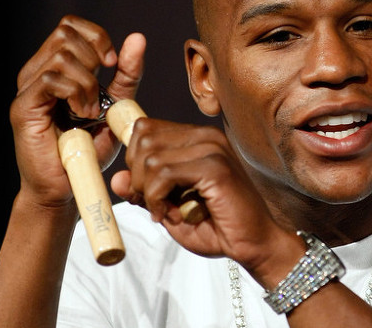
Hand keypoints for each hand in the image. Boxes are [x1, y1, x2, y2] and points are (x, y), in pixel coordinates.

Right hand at [10, 15, 144, 206]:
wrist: (68, 185)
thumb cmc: (89, 148)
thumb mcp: (115, 105)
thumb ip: (126, 75)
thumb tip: (137, 38)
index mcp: (55, 67)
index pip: (70, 25)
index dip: (96, 36)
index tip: (113, 63)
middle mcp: (36, 72)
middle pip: (65, 32)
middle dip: (94, 57)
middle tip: (102, 91)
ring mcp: (27, 88)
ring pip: (62, 56)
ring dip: (88, 83)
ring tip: (91, 111)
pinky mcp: (24, 107)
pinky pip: (52, 80)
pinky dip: (76, 94)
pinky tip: (82, 115)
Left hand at [110, 118, 302, 278]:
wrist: (255, 244)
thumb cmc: (217, 225)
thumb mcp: (170, 207)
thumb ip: (144, 190)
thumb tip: (116, 178)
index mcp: (197, 138)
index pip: (145, 128)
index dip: (134, 159)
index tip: (144, 190)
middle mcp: (205, 136)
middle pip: (143, 138)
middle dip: (137, 176)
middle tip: (154, 203)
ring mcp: (212, 148)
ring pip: (150, 157)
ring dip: (148, 192)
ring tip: (166, 211)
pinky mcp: (215, 167)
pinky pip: (164, 174)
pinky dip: (157, 199)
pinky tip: (171, 215)